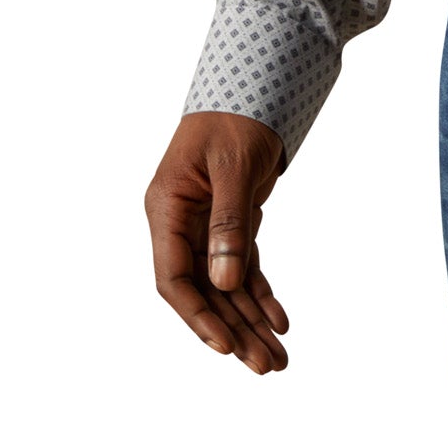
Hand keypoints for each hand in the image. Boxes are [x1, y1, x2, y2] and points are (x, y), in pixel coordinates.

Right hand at [145, 111, 290, 372]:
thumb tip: (224, 283)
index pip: (174, 277)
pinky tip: (280, 320)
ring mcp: (205, 225)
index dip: (198, 315)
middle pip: (205, 291)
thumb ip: (228, 223)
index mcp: (167, 207)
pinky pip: (244, 267)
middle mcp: (181, 222)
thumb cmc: (236, 115)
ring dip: (251, 321)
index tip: (226, 345)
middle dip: (236, 331)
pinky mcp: (230, 223)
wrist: (255, 82)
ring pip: (226, 286)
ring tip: (278, 358)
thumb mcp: (234, 165)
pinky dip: (261, 293)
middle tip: (268, 366)